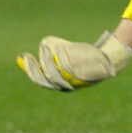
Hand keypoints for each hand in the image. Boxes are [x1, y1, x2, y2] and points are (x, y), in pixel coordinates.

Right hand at [17, 31, 131, 90]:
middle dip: (33, 68)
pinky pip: (68, 65)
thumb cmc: (85, 57)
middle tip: (28, 55)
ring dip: (47, 58)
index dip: (29, 70)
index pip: (41, 81)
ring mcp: (76, 80)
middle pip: (45, 79)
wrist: (108, 58)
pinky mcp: (84, 73)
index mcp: (62, 85)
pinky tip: (59, 48)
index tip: (23, 57)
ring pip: (55, 72)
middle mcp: (68, 86)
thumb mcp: (63, 54)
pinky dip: (61, 56)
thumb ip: (47, 54)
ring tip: (46, 46)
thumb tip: (26, 54)